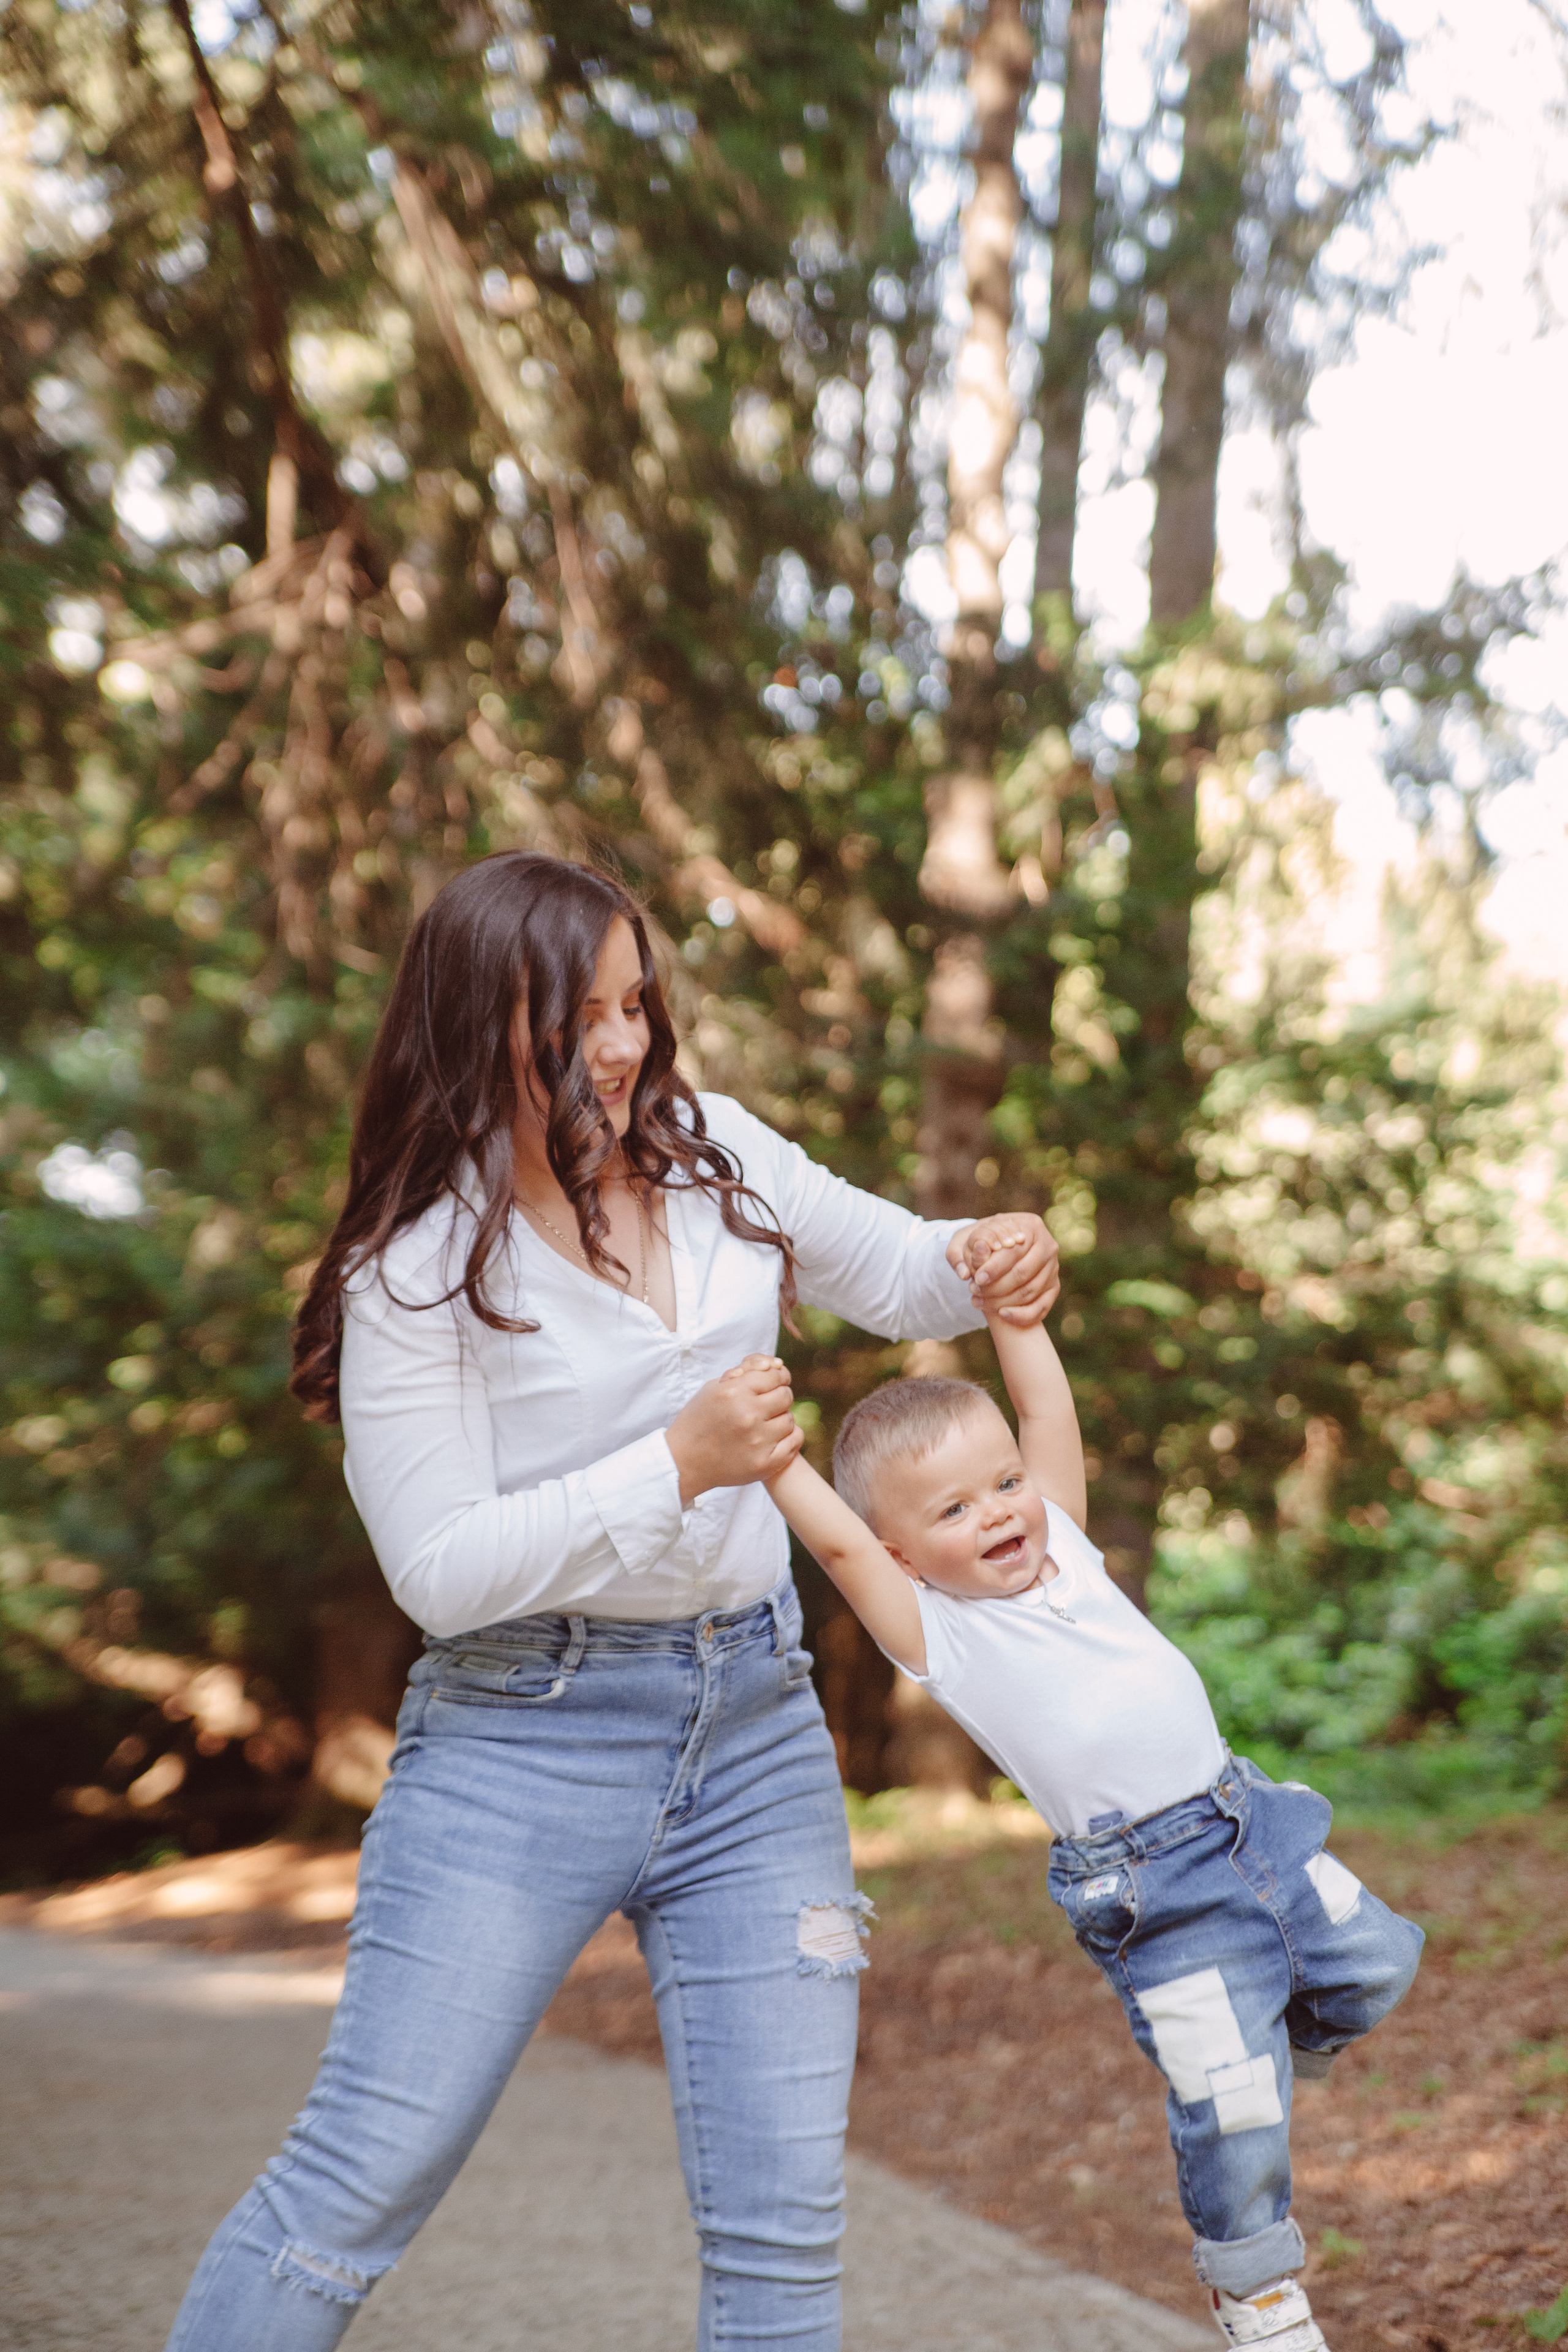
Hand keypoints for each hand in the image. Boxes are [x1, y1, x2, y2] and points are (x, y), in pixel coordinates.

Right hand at [666, 1354, 802, 1505]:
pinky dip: (788, 1437)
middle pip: (785, 1396)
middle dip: (778, 1396)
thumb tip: (775, 1364)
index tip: (774, 1382)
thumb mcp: (714, 1388)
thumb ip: (745, 1372)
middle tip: (766, 1404)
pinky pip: (795, 1440)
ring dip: (779, 1419)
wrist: (683, 1462)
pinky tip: (773, 1437)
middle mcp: (747, 1415)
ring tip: (762, 1424)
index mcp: (733, 1392)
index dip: (777, 1376)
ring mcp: (757, 1441)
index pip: (774, 1375)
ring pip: (789, 1419)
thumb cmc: (699, 1420)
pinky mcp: (764, 1463)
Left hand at [947, 1213, 1059, 1325]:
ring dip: (1003, 1301)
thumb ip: (958, 1253)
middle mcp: (1048, 1246)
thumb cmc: (981, 1242)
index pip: (1014, 1251)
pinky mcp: (1054, 1287)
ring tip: (979, 1301)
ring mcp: (1053, 1268)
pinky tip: (1001, 1315)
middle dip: (996, 1287)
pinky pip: (1041, 1307)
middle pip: (1023, 1273)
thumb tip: (965, 1273)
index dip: (994, 1267)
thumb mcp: (964, 1240)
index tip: (976, 1278)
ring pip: (1030, 1291)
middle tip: (975, 1291)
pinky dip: (1022, 1315)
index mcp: (1030, 1226)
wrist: (997, 1249)